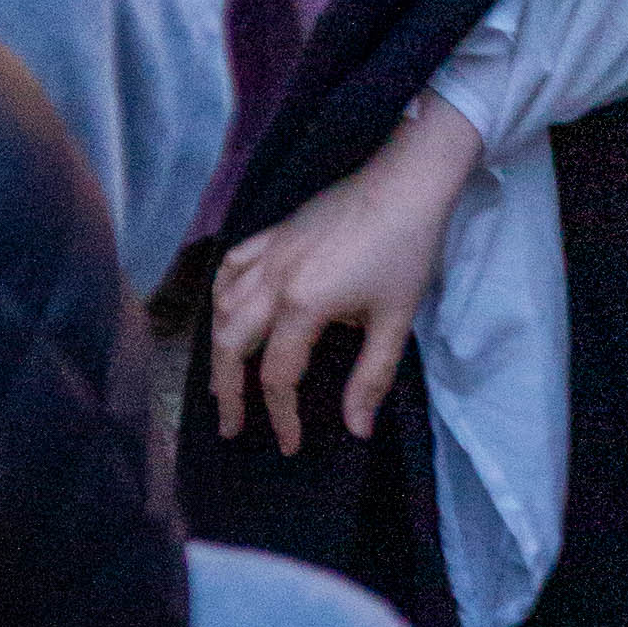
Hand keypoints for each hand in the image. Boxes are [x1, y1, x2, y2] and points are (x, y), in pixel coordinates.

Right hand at [207, 91, 485, 455]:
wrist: (408, 182)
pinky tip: (228, 310)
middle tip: (231, 427)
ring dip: (219, 346)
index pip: (278, 375)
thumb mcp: (395, 320)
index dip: (281, 416)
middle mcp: (273, 278)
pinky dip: (223, 293)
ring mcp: (269, 251)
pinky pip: (232, 265)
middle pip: (231, 344)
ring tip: (224, 379)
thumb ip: (371, 378)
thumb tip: (357, 430)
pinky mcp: (274, 231)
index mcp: (303, 304)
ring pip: (223, 306)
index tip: (290, 444)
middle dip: (227, 391)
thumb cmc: (407, 250)